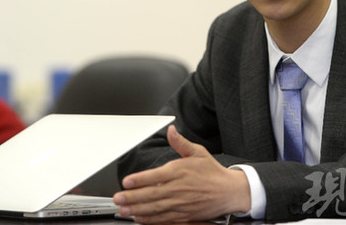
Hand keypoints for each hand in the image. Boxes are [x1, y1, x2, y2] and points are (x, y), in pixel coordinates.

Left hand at [113, 125, 250, 222]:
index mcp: (180, 171)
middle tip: (117, 198)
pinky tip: (139, 218)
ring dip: (137, 209)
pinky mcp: (183, 215)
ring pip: (155, 208)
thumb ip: (181, 143)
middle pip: (151, 194)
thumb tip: (171, 130)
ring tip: (123, 210)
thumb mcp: (198, 152)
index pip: (155, 176)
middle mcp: (178, 188)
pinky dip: (150, 220)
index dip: (139, 180)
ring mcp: (180, 203)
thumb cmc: (212, 172)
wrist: (229, 191)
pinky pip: (163, 218)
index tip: (127, 182)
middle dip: (132, 197)